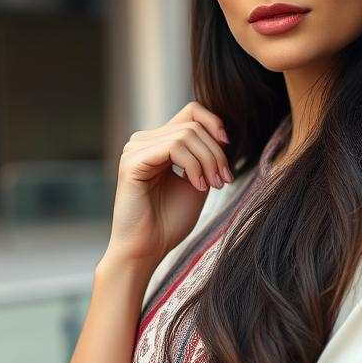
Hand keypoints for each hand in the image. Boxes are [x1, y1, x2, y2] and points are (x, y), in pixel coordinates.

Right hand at [104, 101, 233, 268]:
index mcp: (157, 144)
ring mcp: (135, 149)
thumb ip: (205, 158)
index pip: (190, 112)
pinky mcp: (133, 161)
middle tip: (224, 181)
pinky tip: (198, 186)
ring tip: (214, 185)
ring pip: (186, 134)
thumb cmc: (169, 223)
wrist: (147, 250)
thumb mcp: (197, 182)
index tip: (229, 146)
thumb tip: (221, 135)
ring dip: (208, 160)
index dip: (214, 122)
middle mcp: (143, 141)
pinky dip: (193, 165)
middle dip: (216, 152)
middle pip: (192, 125)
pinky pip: (174, 147)